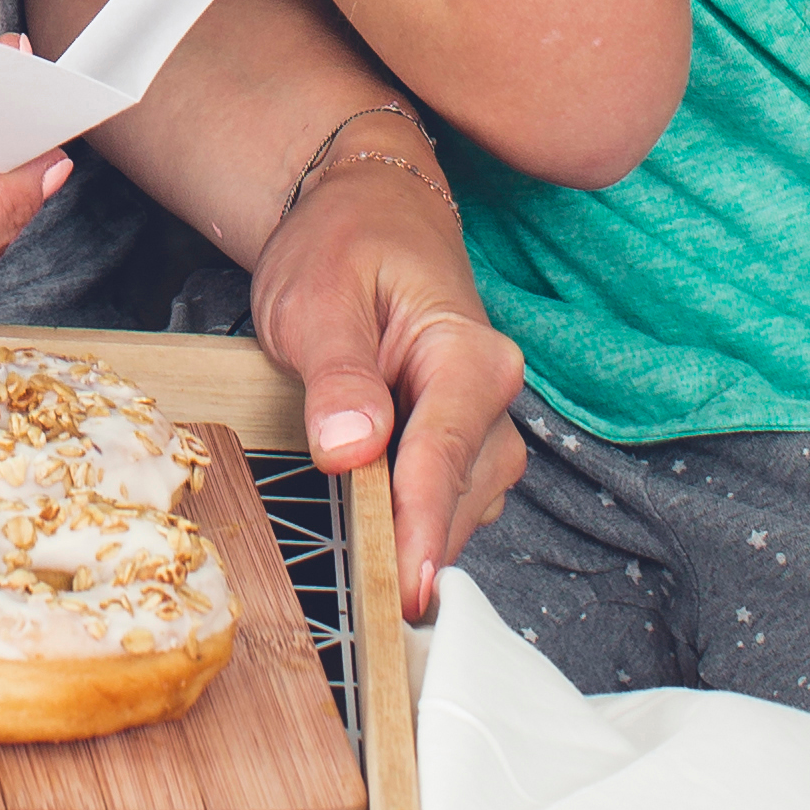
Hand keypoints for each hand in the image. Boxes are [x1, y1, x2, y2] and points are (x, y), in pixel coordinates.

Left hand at [249, 152, 525, 625]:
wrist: (362, 210)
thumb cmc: (342, 242)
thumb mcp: (318, 299)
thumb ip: (338, 375)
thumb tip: (350, 448)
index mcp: (466, 350)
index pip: (447, 452)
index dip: (425, 526)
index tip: (408, 586)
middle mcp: (492, 389)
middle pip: (464, 489)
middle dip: (421, 543)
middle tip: (372, 599)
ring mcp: (481, 417)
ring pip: (464, 500)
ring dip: (420, 534)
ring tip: (367, 565)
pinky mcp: (460, 435)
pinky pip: (449, 494)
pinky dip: (416, 519)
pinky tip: (377, 527)